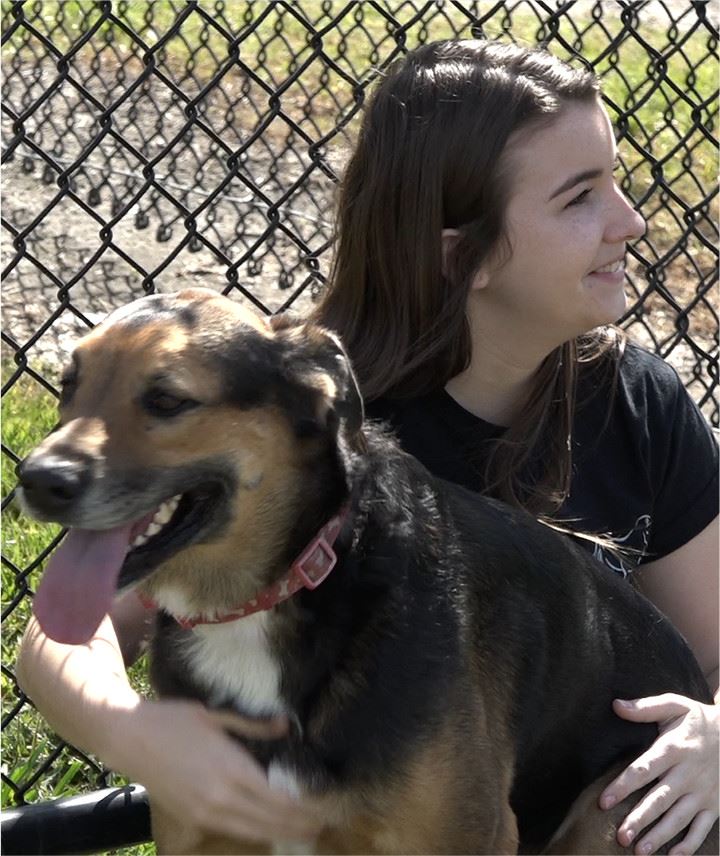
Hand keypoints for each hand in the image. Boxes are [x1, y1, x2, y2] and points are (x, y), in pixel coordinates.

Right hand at [105, 699, 321, 844]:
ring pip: (253, 832)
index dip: (305, 808)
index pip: (279, 799)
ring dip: (281, 833)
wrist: (130, 739)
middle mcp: (221, 799)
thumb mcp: (217, 716)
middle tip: (323, 825)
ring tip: (304, 832)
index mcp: (231, 770)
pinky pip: (232, 831)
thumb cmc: (174, 720)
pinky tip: (268, 828)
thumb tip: (287, 725)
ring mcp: (206, 814)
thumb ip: (254, 726)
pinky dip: (256, 832)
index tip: (326, 808)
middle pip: (271, 821)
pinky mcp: (193, 820)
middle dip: (299, 825)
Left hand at [599, 694, 718, 854]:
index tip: (604, 801)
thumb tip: (616, 705)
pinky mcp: (715, 805)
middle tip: (620, 836)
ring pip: (678, 818)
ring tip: (639, 851)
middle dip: (639, 819)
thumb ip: (645, 708)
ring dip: (659, 836)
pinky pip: (702, 828)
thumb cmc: (698, 720)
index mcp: (674, 749)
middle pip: (660, 800)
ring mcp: (703, 792)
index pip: (644, 770)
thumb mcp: (675, 705)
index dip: (623, 786)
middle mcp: (688, 774)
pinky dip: (689, 844)